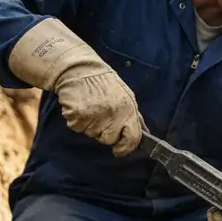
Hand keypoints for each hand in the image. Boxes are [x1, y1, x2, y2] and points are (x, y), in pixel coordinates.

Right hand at [8, 17, 143, 156]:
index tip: (120, 151)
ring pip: (91, 135)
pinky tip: (79, 106)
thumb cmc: (104, 82)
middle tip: (100, 116)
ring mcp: (94, 115)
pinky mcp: (77, 115)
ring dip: (89, 125)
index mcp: (128, 109)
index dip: (126, 148)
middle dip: (104, 133)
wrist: (79, 69)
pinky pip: (77, 128)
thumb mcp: (126, 96)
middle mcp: (113, 114)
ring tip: (90, 107)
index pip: (132, 138)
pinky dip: (76, 121)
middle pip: (109, 139)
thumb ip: (135, 116)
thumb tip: (145, 133)